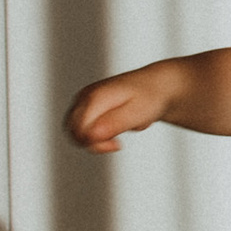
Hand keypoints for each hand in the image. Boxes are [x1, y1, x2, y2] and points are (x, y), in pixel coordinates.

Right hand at [65, 65, 180, 151]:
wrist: (157, 85)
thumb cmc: (150, 98)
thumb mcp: (136, 114)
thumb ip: (113, 124)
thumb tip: (91, 135)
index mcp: (95, 97)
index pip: (79, 131)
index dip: (96, 144)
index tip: (117, 145)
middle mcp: (85, 96)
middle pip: (73, 132)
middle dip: (94, 143)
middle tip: (117, 141)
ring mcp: (84, 98)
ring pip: (76, 130)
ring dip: (96, 137)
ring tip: (118, 130)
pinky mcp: (87, 102)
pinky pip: (84, 125)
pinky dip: (98, 130)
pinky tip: (115, 125)